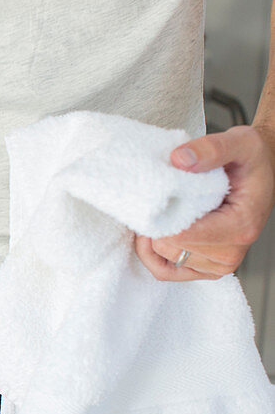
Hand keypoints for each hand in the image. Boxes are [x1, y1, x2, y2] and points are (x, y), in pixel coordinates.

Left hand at [134, 125, 274, 280]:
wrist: (262, 169)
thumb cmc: (251, 159)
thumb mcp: (239, 142)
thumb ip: (210, 149)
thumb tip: (180, 159)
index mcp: (240, 226)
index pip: (181, 235)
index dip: (159, 215)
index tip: (156, 193)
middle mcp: (231, 252)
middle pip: (168, 247)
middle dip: (157, 223)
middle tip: (161, 199)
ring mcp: (219, 264)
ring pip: (163, 259)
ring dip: (154, 236)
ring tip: (163, 211)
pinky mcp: (206, 268)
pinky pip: (165, 271)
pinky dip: (152, 253)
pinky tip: (155, 231)